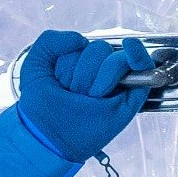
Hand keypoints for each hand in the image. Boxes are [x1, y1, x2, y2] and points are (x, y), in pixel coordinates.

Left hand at [13, 30, 164, 161]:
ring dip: (96, 79)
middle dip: (82, 73)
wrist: (48, 137)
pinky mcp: (131, 96)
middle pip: (99, 50)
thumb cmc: (41, 105)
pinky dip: (138, 55)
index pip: (83, 44)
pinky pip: (142, 66)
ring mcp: (116, 82)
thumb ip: (50, 41)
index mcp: (80, 61)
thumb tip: (81, 39)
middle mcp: (100, 70)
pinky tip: (130, 50)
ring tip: (88, 97)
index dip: (68, 61)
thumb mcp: (35, 65)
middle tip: (74, 93)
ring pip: (114, 59)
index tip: (59, 80)